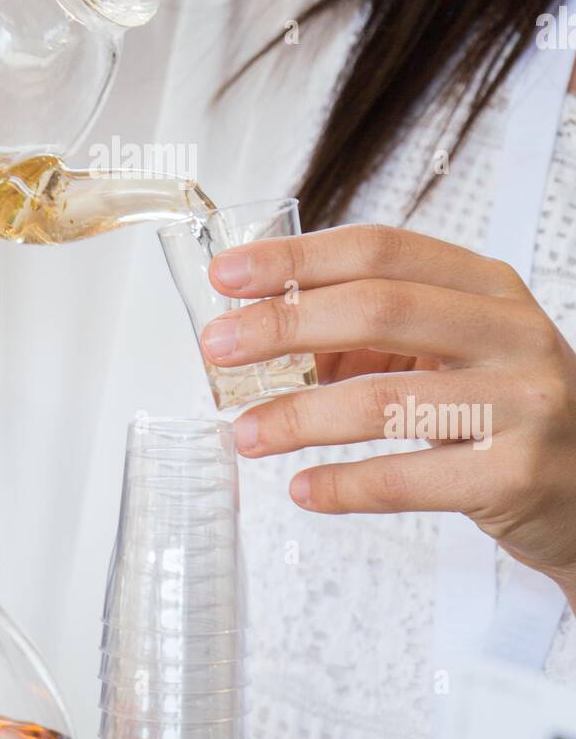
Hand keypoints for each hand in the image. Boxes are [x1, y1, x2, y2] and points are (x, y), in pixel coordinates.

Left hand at [202, 224, 575, 599]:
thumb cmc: (506, 408)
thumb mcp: (457, 348)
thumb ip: (375, 332)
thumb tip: (267, 335)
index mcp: (489, 287)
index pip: (380, 250)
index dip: (296, 258)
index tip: (227, 273)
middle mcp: (511, 333)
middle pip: (377, 309)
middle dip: (283, 325)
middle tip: (218, 347)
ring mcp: (521, 404)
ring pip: (384, 400)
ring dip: (298, 417)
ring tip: (246, 433)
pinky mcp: (515, 476)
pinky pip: (407, 478)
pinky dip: (343, 485)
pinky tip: (304, 487)